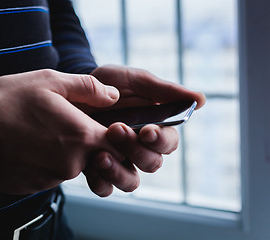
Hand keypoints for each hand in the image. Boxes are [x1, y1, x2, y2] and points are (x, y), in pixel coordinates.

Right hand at [0, 69, 120, 194]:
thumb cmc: (10, 100)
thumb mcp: (50, 81)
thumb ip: (88, 88)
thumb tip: (113, 96)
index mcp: (81, 136)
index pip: (121, 146)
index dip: (119, 137)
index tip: (107, 126)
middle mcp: (72, 163)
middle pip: (97, 158)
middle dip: (89, 143)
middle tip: (66, 124)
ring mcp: (53, 178)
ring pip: (74, 166)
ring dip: (66, 151)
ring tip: (45, 132)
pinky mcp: (36, 186)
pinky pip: (53, 174)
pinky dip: (49, 161)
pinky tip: (32, 145)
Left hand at [83, 65, 205, 196]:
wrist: (75, 90)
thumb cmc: (111, 84)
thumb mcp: (136, 81)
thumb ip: (165, 91)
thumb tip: (200, 100)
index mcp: (154, 128)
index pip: (169, 143)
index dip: (161, 141)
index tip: (147, 131)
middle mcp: (139, 149)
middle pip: (151, 164)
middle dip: (135, 150)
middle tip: (115, 129)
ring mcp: (118, 161)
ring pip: (131, 182)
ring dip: (118, 172)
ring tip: (100, 155)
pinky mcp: (97, 169)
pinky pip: (104, 188)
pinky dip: (100, 182)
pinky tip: (89, 164)